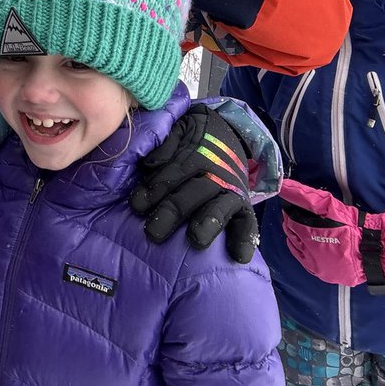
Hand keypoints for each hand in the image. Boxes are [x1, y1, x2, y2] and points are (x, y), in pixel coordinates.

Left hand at [130, 103, 258, 263]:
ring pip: (219, 208)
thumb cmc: (192, 136)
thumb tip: (150, 163)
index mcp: (194, 155)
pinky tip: (238, 256)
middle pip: (192, 194)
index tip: (136, 205)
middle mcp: (214, 173)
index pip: (172, 174)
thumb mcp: (178, 129)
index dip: (154, 189)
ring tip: (195, 240)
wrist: (227, 131)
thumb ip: (165, 144)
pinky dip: (245, 238)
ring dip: (207, 224)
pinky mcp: (244, 204)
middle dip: (173, 212)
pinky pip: (247, 222)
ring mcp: (230, 190)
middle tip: (154, 232)